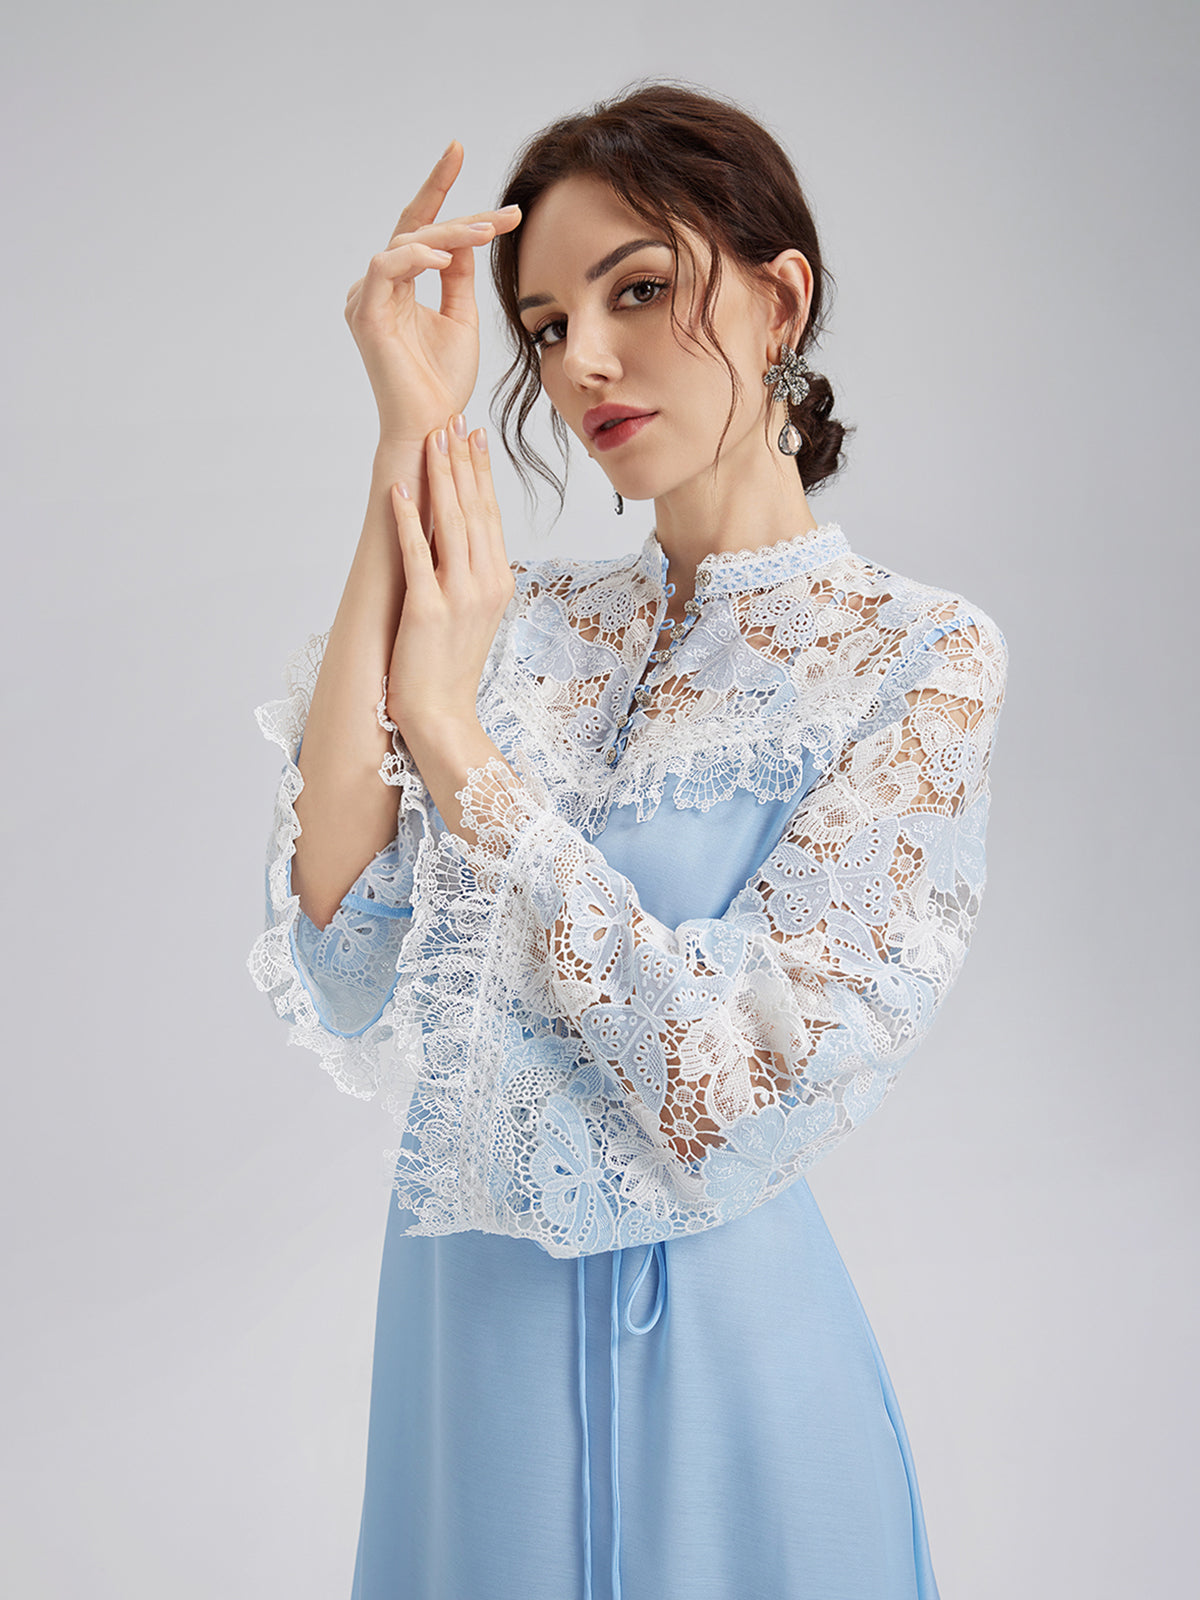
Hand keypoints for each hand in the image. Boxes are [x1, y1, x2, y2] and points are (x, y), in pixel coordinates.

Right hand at [344, 142, 520, 444]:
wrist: (431, 426)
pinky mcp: (365, 314)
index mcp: (398, 287)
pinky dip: (416, 256)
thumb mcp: (461, 318)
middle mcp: (377, 287)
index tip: (459, 150)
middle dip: (457, 210)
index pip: (419, 228)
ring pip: (406, 242)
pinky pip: (386, 267)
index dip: (439, 189)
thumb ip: (459, 277)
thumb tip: (466, 236)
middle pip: (415, 229)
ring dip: (449, 234)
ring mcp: (366, 298)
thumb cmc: (443, 382)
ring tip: (486, 233)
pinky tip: (446, 257)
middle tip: (502, 212)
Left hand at [384, 414, 514, 736]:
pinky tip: (399, 490)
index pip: (491, 515)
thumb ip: (472, 577)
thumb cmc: (449, 670)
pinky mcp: (428, 609)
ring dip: (442, 477)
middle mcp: (486, 583)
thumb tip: (462, 543)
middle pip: (476, 510)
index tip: (474, 437)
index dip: (481, 473)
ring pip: (453, 523)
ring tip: (433, 438)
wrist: (442, 714)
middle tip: (455, 419)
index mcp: (498, 581)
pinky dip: (408, 520)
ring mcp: (459, 596)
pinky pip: (418, 554)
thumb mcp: (472, 616)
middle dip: (463, 461)